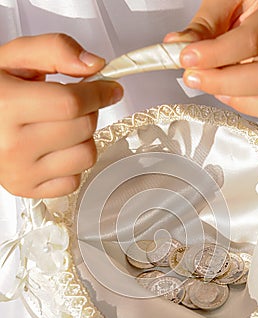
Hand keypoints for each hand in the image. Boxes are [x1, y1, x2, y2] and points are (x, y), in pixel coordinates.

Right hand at [0, 34, 122, 197]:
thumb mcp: (15, 58)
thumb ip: (55, 50)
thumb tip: (93, 65)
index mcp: (6, 106)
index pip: (71, 103)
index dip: (98, 93)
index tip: (109, 88)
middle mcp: (11, 145)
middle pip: (83, 129)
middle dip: (89, 112)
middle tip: (75, 105)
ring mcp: (20, 172)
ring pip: (86, 157)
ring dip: (84, 139)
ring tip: (62, 127)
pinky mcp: (28, 190)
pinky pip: (75, 181)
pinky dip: (72, 164)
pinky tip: (55, 149)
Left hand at [165, 0, 257, 135]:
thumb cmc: (246, 4)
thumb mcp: (222, 4)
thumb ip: (201, 27)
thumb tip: (177, 46)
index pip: (253, 40)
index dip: (216, 55)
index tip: (187, 59)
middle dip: (222, 83)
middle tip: (195, 78)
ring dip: (247, 105)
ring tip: (222, 93)